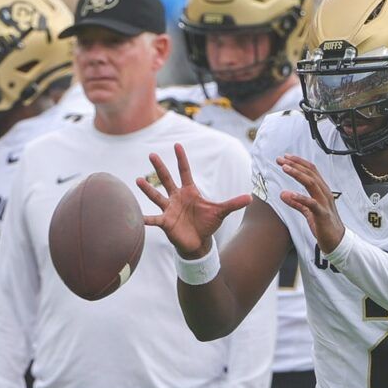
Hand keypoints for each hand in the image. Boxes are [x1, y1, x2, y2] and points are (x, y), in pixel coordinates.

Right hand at [138, 142, 250, 258]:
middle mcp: (177, 197)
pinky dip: (145, 219)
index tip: (178, 144)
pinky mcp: (165, 222)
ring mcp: (169, 209)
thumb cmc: (207, 224)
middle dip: (160, 167)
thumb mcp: (221, 212)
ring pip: (157, 196)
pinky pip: (153, 219)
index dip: (182, 158)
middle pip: (167, 179)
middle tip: (152, 154)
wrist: (198, 242)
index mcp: (190, 191)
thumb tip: (251, 198)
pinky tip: (136, 217)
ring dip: (148, 189)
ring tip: (138, 180)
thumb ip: (233, 204)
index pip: (185, 171)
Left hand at [276, 154, 345, 251]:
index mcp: (322, 191)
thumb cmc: (324, 225)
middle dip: (295, 165)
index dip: (298, 162)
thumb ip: (296, 203)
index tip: (285, 158)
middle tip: (280, 159)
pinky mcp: (322, 215)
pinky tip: (290, 194)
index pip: (311, 171)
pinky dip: (301, 198)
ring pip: (312, 183)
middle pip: (310, 174)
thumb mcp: (308, 212)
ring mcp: (324, 203)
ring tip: (284, 168)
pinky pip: (312, 204)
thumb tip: (282, 194)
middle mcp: (324, 194)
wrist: (337, 242)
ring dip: (297, 174)